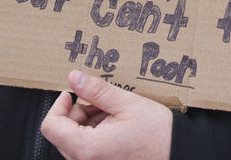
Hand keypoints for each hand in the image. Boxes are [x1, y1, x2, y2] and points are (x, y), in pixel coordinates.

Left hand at [40, 70, 172, 159]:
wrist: (179, 153)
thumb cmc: (158, 134)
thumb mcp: (126, 104)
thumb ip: (96, 91)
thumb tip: (75, 78)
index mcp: (87, 148)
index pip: (51, 126)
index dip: (59, 105)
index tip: (73, 93)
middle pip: (62, 133)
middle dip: (78, 112)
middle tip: (102, 102)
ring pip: (75, 140)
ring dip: (89, 123)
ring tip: (114, 115)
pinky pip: (87, 149)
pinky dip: (96, 134)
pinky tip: (117, 126)